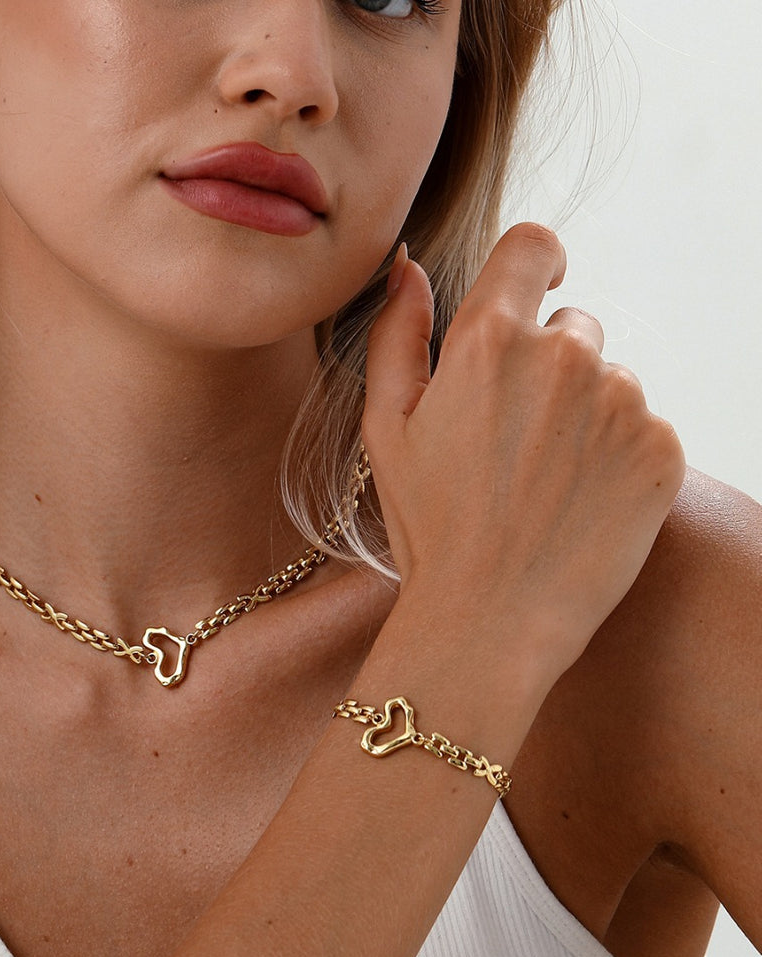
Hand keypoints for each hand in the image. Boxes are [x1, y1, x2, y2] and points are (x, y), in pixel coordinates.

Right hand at [363, 224, 684, 687]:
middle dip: (545, 368)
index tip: (535, 290)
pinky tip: (577, 501)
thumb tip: (408, 272)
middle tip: (512, 442)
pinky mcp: (662, 448)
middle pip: (570, 328)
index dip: (533, 264)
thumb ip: (397, 336)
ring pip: (608, 381)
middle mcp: (565, 357)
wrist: (491, 619)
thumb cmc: (429, 527)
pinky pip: (642, 426)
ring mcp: (622, 401)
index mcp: (489, 343)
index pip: (531, 247)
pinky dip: (616, 454)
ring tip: (543, 482)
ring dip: (582, 414)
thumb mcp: (386, 429)